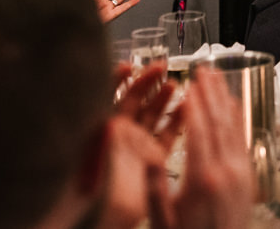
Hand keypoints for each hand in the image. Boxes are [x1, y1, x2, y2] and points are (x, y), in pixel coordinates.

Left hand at [100, 63, 181, 228]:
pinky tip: (187, 108)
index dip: (116, 79)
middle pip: (133, 101)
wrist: (105, 222)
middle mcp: (119, 136)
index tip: (128, 66)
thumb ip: (104, 147)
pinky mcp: (153, 159)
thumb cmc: (92, 197)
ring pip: (152, 115)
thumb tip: (112, 122)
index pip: (108, 97)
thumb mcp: (96, 168)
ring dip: (162, 97)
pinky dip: (178, 120)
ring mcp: (137, 146)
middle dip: (146, 81)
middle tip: (160, 66)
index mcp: (102, 133)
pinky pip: (167, 135)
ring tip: (174, 83)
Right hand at [148, 67, 253, 228]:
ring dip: (225, 98)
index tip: (188, 83)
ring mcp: (240, 172)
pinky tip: (232, 104)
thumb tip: (146, 154)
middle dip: (210, 92)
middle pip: (219, 122)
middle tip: (203, 68)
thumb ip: (154, 188)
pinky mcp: (247, 176)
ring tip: (217, 76)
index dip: (195, 105)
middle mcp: (226, 171)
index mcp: (203, 179)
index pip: (199, 131)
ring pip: (233, 126)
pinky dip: (236, 117)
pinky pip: (242, 138)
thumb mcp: (162, 219)